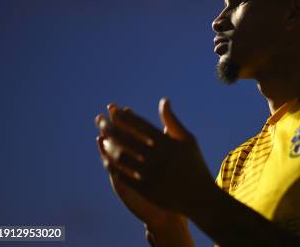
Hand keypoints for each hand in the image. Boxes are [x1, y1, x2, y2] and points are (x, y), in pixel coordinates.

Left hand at [95, 98, 215, 217]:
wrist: (200, 197)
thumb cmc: (194, 164)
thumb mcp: (187, 139)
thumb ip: (172, 121)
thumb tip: (164, 101)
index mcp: (168, 143)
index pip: (139, 124)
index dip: (123, 116)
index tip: (113, 109)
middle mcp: (157, 157)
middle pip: (126, 138)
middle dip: (109, 127)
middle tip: (99, 120)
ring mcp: (150, 174)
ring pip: (121, 156)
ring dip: (108, 146)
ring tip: (102, 139)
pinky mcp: (145, 190)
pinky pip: (122, 175)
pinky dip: (112, 166)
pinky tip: (106, 159)